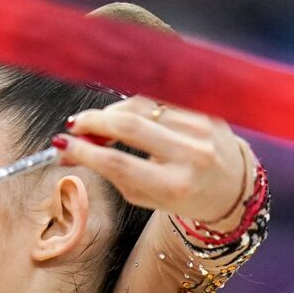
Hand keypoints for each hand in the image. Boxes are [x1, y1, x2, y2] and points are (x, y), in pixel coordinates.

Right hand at [54, 96, 253, 225]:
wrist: (231, 186)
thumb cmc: (181, 194)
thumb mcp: (144, 195)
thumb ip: (108, 172)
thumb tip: (66, 151)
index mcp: (175, 185)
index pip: (119, 163)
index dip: (84, 151)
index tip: (62, 145)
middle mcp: (192, 154)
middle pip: (129, 126)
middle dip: (93, 122)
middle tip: (73, 126)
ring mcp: (202, 127)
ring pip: (141, 106)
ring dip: (112, 113)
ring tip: (100, 124)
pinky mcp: (206, 109)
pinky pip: (159, 97)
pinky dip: (136, 105)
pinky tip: (127, 115)